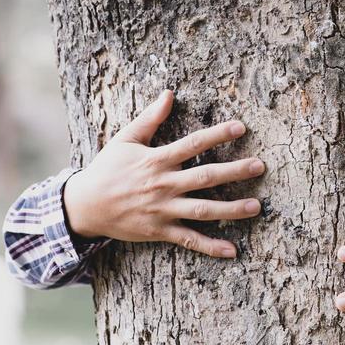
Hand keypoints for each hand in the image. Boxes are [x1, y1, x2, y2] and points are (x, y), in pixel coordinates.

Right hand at [62, 90, 265, 257]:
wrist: (84, 206)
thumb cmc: (107, 169)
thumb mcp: (126, 139)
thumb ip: (150, 118)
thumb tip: (169, 93)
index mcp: (156, 160)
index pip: (193, 144)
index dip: (217, 135)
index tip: (241, 128)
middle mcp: (163, 185)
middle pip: (204, 177)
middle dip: (234, 171)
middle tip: (260, 166)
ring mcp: (162, 210)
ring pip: (202, 210)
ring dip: (231, 210)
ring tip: (256, 207)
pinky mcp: (159, 231)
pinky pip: (188, 240)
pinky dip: (210, 247)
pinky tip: (232, 250)